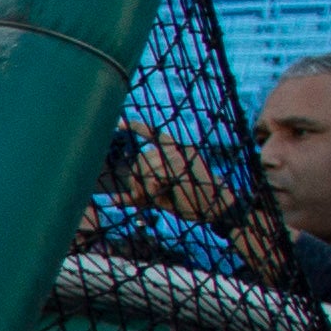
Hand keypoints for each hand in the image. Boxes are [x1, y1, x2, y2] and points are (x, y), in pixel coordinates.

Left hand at [104, 126, 235, 223]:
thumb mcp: (159, 198)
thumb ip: (139, 195)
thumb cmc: (189, 203)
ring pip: (144, 168)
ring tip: (152, 199)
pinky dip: (151, 189)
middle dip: (135, 182)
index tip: (119, 123)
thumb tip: (114, 200)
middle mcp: (176, 149)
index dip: (136, 128)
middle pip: (140, 160)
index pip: (153, 135)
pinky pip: (152, 176)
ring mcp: (178, 156)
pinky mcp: (180, 165)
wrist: (215, 208)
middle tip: (141, 198)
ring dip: (143, 188)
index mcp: (174, 152)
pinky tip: (161, 194)